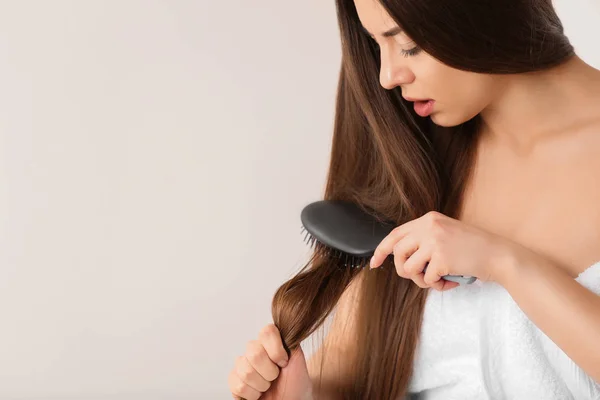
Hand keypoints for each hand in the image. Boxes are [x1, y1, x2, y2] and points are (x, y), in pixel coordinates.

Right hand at [228, 323, 312, 399]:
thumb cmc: (295, 381)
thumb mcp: (298, 359)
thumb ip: (289, 341)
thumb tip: (285, 325)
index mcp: (269, 341)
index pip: (266, 332)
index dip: (276, 351)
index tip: (284, 363)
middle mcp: (253, 349)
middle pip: (254, 353)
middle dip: (270, 372)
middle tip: (275, 377)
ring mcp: (242, 364)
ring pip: (246, 372)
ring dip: (262, 385)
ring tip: (267, 386)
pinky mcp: (234, 380)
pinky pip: (238, 385)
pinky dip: (252, 395)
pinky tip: (257, 393)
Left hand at [369, 211, 516, 289]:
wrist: (499, 255)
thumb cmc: (473, 248)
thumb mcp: (445, 234)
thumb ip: (424, 239)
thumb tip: (398, 256)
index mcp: (429, 219)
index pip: (395, 234)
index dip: (382, 250)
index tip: (374, 262)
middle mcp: (429, 227)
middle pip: (397, 253)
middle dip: (404, 270)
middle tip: (421, 277)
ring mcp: (435, 241)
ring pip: (408, 269)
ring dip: (422, 280)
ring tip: (438, 279)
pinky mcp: (441, 258)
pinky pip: (427, 279)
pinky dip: (438, 285)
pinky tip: (452, 280)